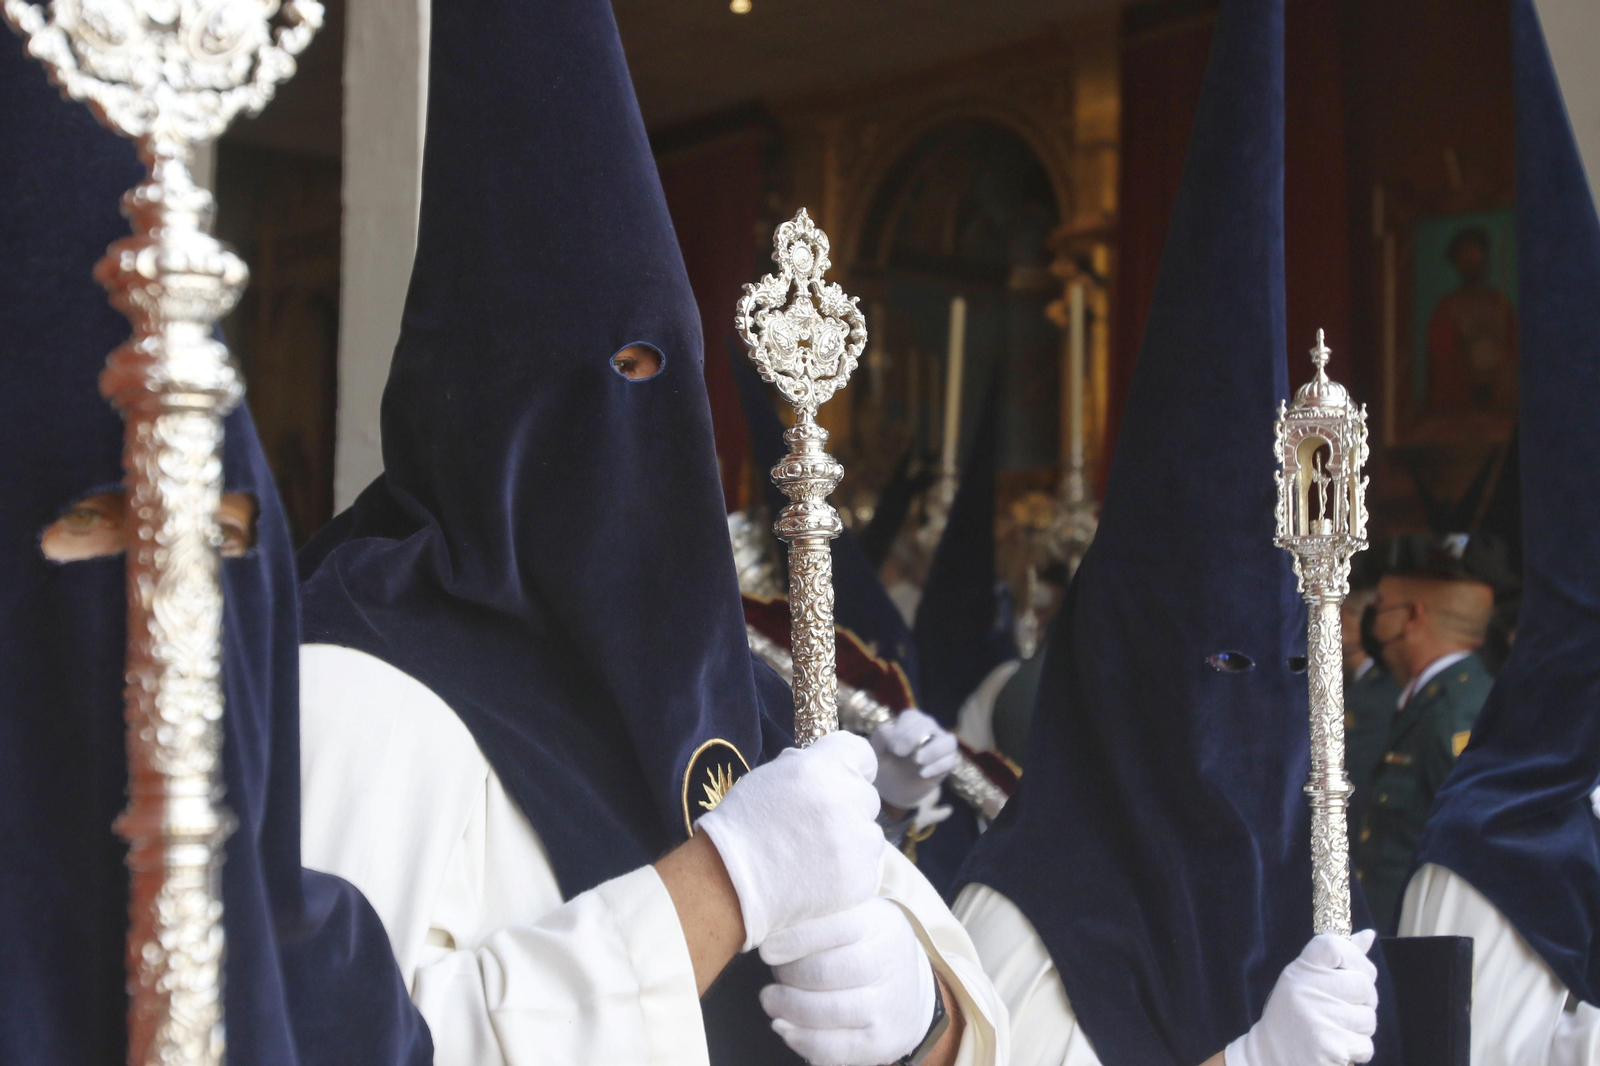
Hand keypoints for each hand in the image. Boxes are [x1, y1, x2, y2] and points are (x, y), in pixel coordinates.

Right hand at [697, 732, 883, 950]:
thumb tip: (831, 764)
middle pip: (866, 796)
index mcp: (821, 767)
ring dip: (851, 840)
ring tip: (813, 855)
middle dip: (847, 807)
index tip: (843, 779)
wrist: (730, 884)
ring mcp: (857, 841)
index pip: (861, 753)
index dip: (853, 766)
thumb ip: (808, 766)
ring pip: (869, 833)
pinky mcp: (862, 877)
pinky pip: (867, 867)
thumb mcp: (769, 777)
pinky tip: (818, 876)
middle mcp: (845, 798)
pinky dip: (849, 871)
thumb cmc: (742, 826)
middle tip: (815, 826)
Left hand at [760, 898, 935, 1065]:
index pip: (833, 927)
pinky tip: (784, 1027)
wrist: (910, 990)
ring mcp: (888, 1006)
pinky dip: (800, 1039)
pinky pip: (832, 1048)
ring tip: (771, 1000)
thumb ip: (820, 915)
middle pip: (822, 972)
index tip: (768, 948)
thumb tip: (771, 929)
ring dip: (787, 1007)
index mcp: (880, 923)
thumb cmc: (867, 944)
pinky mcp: (881, 1042)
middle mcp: (889, 963)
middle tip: (774, 973)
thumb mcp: (856, 914)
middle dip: (787, 974)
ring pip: (824, 1011)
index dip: (794, 940)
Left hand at [870, 709, 959, 810]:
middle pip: (928, 723)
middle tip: (899, 753)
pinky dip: (937, 767)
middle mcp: (929, 729)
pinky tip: (922, 774)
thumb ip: (880, 737)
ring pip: (948, 741)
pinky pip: (950, 761)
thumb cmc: (885, 762)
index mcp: (910, 721)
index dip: (902, 730)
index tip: (892, 748)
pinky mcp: (947, 764)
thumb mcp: (876, 750)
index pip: (911, 716)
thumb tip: (890, 729)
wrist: (893, 787)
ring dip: (933, 750)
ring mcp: (941, 745)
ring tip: (917, 760)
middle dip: (913, 736)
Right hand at [1225, 930, 1378, 1065]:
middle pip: (1364, 984)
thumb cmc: (1294, 1014)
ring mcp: (1317, 1017)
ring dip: (1360, 1029)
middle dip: (1364, 1001)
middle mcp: (1305, 989)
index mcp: (1300, 970)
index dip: (1356, 958)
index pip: (1335, 945)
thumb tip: (1368, 935)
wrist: (1269, 1056)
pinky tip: (1337, 1048)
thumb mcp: (1307, 980)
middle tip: (1344, 1010)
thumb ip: (1337, 958)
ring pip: (1368, 1018)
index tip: (1355, 972)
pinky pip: (1365, 1045)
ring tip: (1336, 1030)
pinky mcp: (1330, 1046)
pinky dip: (1357, 1050)